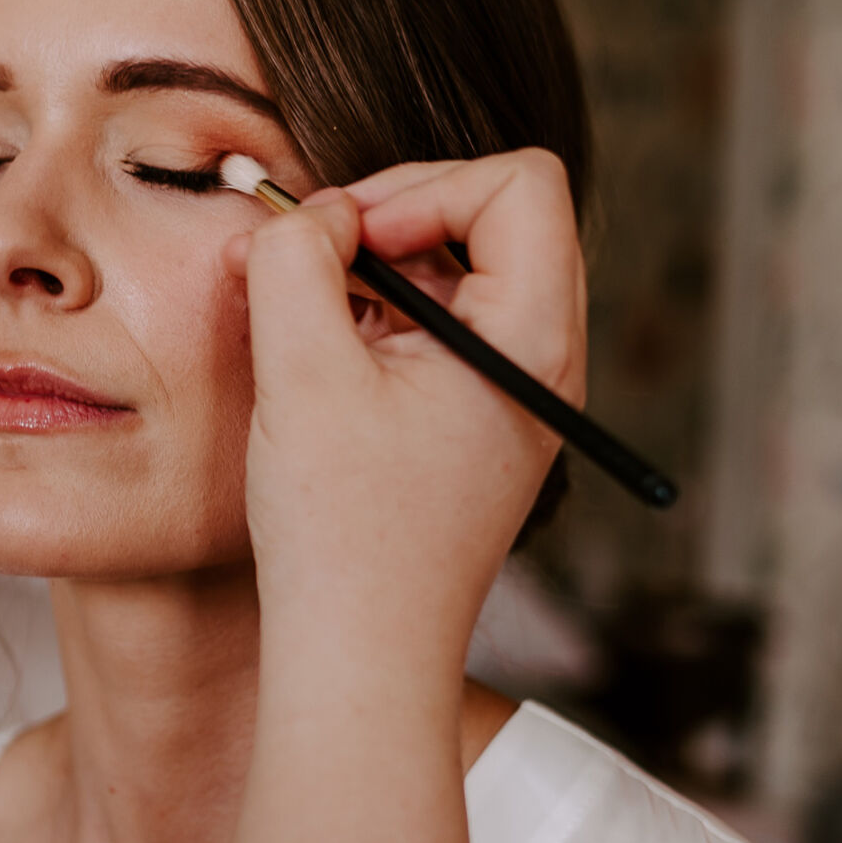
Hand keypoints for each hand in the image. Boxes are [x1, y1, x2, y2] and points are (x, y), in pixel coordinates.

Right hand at [236, 148, 585, 691]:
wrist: (361, 659)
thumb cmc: (343, 534)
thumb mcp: (304, 373)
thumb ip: (297, 260)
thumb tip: (305, 213)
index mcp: (533, 341)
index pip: (518, 183)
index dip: (425, 186)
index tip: (351, 242)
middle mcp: (544, 362)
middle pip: (491, 216)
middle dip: (392, 217)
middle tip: (313, 260)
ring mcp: (513, 394)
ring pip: (457, 270)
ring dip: (374, 271)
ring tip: (301, 317)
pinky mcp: (475, 423)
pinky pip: (437, 328)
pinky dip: (374, 320)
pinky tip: (316, 366)